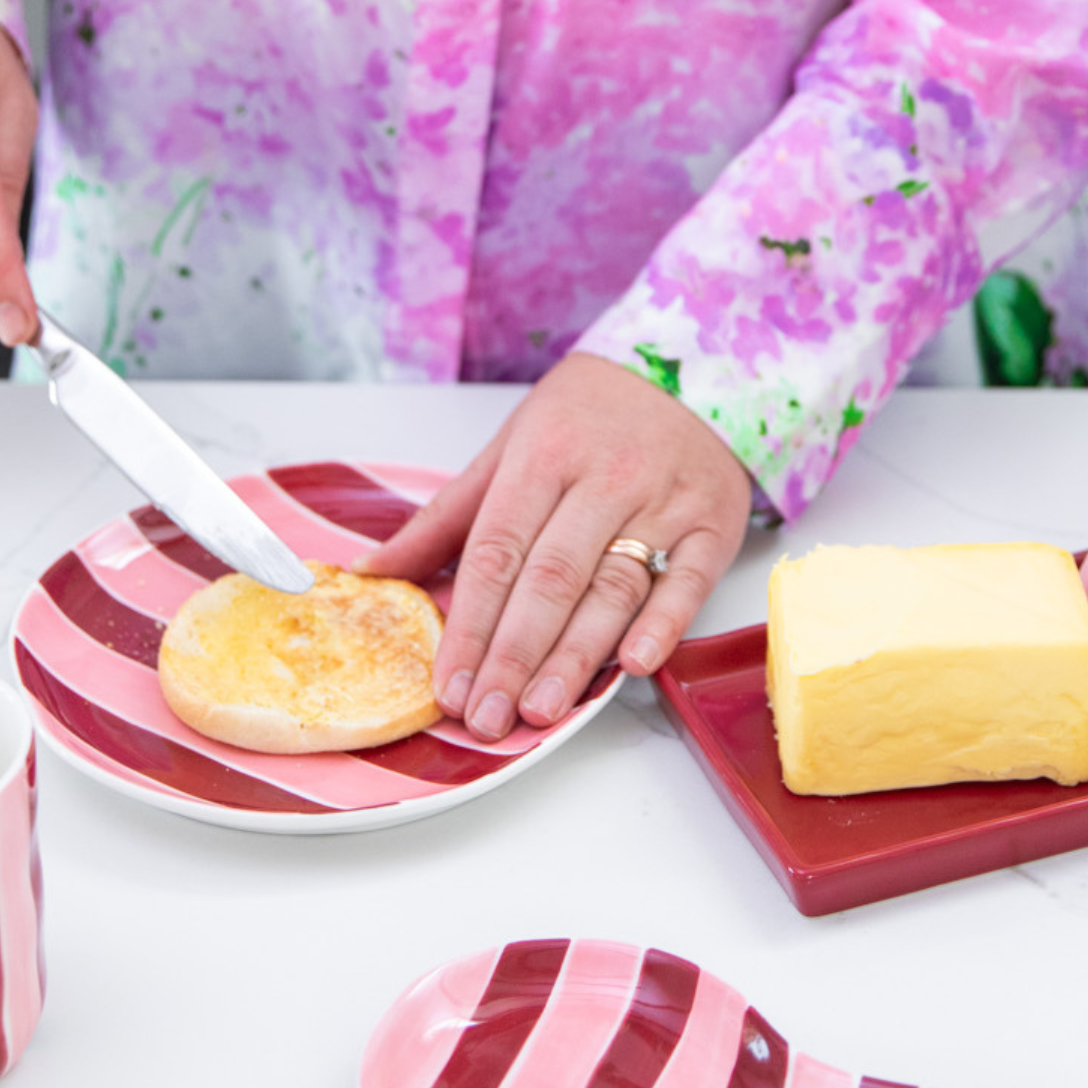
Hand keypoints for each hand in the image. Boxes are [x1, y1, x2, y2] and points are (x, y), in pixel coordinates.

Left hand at [355, 354, 752, 740]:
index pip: (497, 553)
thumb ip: (445, 517)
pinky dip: (663, 625)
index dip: (470, 626)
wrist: (693, 369)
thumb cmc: (588, 416)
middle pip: (550, 579)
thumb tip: (373, 570)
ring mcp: (665, 501)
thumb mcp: (509, 447)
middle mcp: (605, 478)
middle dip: (513, 656)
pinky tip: (634, 665)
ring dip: (575, 657)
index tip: (448, 685)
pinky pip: (688, 582)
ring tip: (541, 711)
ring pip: (612, 589)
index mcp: (543, 456)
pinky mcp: (714, 524)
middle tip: (488, 718)